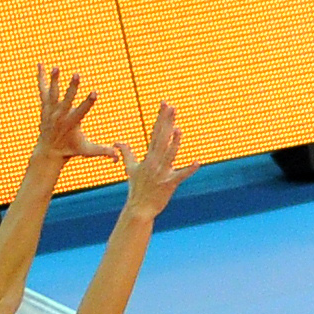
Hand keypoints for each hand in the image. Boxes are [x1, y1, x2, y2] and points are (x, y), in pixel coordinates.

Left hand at [35, 66, 118, 161]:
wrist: (49, 151)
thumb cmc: (71, 149)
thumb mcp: (88, 151)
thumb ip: (103, 151)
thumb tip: (118, 156)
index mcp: (72, 123)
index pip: (82, 111)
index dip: (89, 102)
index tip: (95, 92)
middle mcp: (60, 116)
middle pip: (67, 99)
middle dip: (72, 87)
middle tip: (77, 74)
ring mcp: (51, 110)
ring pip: (53, 92)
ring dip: (54, 79)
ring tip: (56, 67)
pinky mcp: (45, 106)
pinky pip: (42, 89)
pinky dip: (41, 77)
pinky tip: (41, 64)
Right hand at [118, 102, 198, 216]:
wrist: (139, 209)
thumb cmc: (136, 189)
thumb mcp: (130, 168)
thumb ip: (126, 153)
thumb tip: (117, 142)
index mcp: (148, 157)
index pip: (155, 132)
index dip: (161, 118)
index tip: (164, 104)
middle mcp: (154, 163)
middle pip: (162, 139)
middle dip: (166, 122)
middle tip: (172, 107)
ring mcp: (162, 173)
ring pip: (169, 155)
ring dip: (174, 142)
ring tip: (178, 129)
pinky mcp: (169, 184)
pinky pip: (180, 176)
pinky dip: (189, 170)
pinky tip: (197, 162)